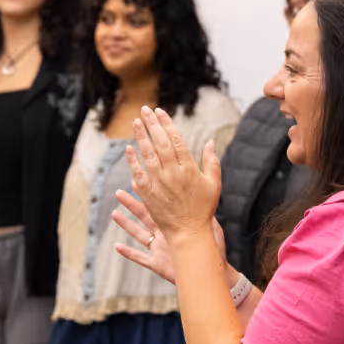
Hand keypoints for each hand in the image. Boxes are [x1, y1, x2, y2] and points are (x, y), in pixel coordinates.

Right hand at [112, 189, 228, 285]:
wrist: (211, 271)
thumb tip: (203, 193)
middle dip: (131, 205)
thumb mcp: (209, 227)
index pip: (159, 206)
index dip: (148, 195)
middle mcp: (164, 234)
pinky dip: (128, 253)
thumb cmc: (213, 250)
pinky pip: (140, 258)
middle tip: (119, 193)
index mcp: (175, 224)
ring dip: (126, 225)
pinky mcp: (157, 264)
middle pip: (144, 217)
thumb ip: (201, 212)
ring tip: (114, 214)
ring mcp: (159, 249)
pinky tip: (116, 246)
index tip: (137, 182)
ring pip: (138, 234)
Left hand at [126, 106, 221, 243]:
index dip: (166, 124)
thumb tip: (209, 141)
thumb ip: (212, 162)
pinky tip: (129, 148)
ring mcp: (159, 184)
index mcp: (189, 169)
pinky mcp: (148, 194)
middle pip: (160, 143)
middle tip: (145, 110)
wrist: (188, 233)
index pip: (175, 139)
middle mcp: (173, 174)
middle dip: (152, 124)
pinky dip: (133, 160)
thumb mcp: (214, 184)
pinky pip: (138, 174)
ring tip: (136, 122)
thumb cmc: (203, 209)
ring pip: (148, 155)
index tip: (159, 112)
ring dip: (141, 137)